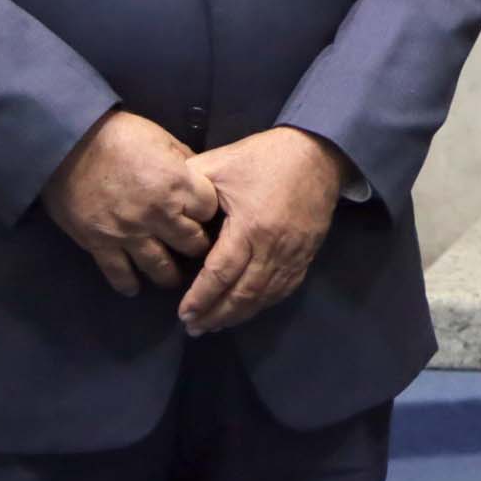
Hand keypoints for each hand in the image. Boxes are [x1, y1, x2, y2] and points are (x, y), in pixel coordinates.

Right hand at [42, 110, 217, 295]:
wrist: (66, 142)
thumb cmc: (118, 135)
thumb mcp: (163, 139)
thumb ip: (185, 163)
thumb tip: (199, 179)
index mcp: (177, 185)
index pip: (209, 210)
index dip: (208, 211)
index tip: (202, 214)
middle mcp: (158, 215)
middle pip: (191, 243)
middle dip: (196, 245)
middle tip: (193, 248)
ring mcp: (128, 233)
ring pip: (160, 266)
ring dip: (169, 275)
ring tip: (171, 278)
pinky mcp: (100, 243)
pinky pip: (118, 272)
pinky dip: (127, 284)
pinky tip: (133, 289)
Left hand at [176, 127, 344, 334]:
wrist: (317, 153)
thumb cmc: (264, 157)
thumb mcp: (220, 162)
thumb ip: (189, 185)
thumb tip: (163, 205)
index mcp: (249, 227)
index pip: (220, 274)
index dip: (201, 298)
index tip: (183, 313)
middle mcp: (274, 247)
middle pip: (243, 294)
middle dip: (216, 314)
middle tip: (194, 327)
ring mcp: (294, 254)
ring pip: (265, 296)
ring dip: (239, 315)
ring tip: (215, 325)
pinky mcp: (307, 254)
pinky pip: (285, 288)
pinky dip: (264, 304)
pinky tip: (248, 310)